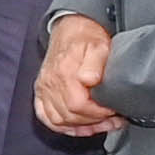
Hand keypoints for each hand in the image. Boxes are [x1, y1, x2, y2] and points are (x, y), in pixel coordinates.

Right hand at [34, 12, 121, 139]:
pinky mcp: (41, 91)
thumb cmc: (86, 37)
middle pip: (70, 115)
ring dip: (80, 127)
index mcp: (64, 71)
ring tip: (100, 125)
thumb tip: (90, 80)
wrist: (71, 28)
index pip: (78, 105)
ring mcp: (44, 88)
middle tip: (112, 119)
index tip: (113, 111)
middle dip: (94, 122)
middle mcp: (50, 82)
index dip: (98, 113)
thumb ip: (95, 62)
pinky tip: (76, 127)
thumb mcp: (99, 45)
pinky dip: (61, 126)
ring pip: (58, 120)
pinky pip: (45, 117)